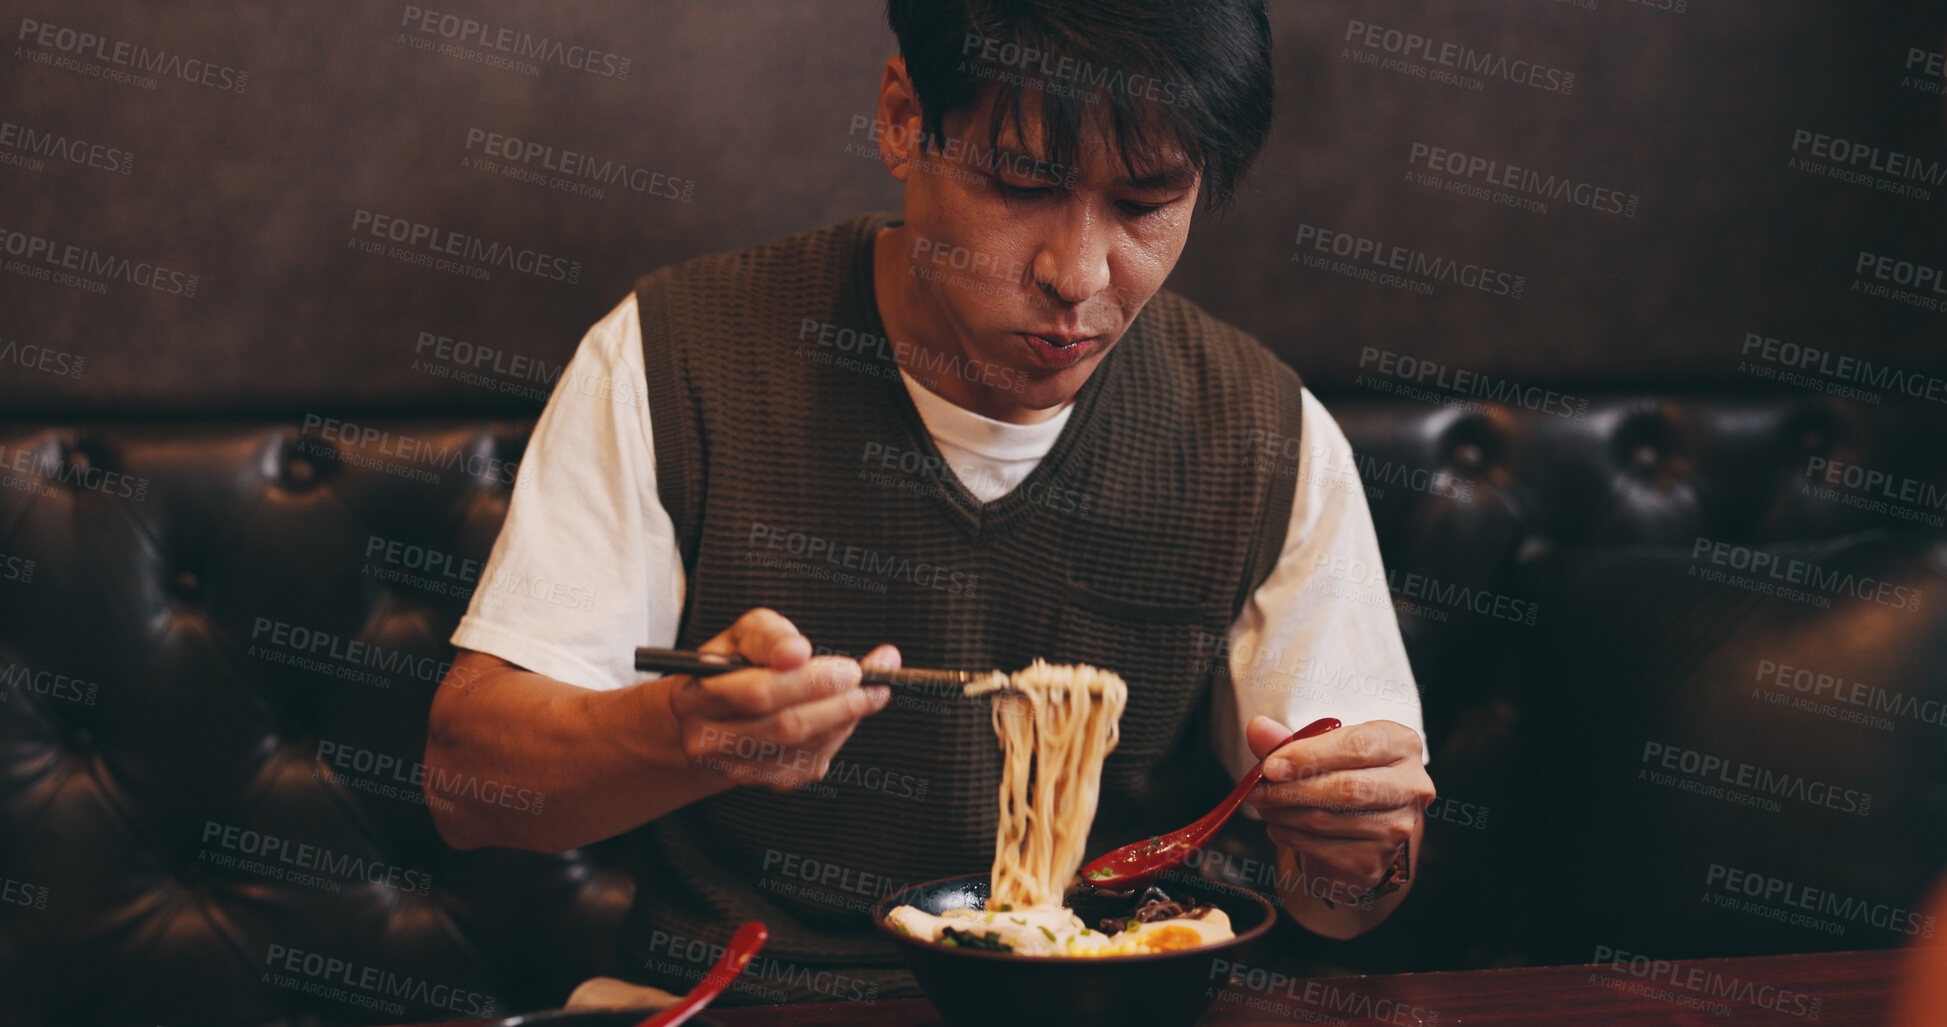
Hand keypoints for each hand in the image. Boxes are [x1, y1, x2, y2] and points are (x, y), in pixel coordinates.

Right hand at [666, 608, 894, 791]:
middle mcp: (708, 740)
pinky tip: (846, 713)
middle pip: (787, 726)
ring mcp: (737, 769)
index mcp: (694, 697)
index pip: (760, 694)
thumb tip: (798, 652)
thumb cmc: (731, 667)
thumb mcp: (741, 636)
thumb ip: (770, 636)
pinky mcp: (767, 782)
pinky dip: (838, 734)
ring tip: (872, 691)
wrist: (710, 719)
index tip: (850, 668)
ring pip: (806, 747)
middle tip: (874, 681)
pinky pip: (813, 762)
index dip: (811, 682)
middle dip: (840, 701)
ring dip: (846, 717)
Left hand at [1244, 715, 1433, 906]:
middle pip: (1346, 789)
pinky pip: (1323, 848)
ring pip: (1329, 820)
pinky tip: (1278, 825)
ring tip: (1263, 804)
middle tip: (1256, 790)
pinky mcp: (1377, 861)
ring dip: (1284, 814)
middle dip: (1291, 790)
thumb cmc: (1341, 773)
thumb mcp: (1320, 748)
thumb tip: (1258, 728)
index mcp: (1402, 744)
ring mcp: (1399, 828)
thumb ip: (1290, 739)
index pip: (1357, 746)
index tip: (1270, 766)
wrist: (1361, 825)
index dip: (1309, 756)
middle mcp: (1412, 786)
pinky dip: (1290, 836)